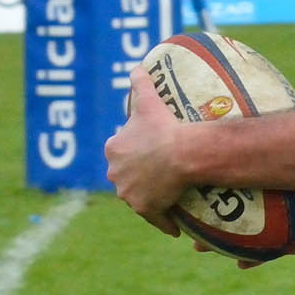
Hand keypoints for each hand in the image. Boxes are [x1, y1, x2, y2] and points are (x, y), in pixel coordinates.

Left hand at [105, 67, 187, 235]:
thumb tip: (136, 66)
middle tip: (161, 175)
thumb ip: (140, 83)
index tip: (148, 154)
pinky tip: (174, 228)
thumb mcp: (149, 101)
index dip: (135, 153)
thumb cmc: (165, 126)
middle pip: (127, 177)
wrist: (181, 153)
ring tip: (169, 198)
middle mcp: (115, 173)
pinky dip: (165, 223)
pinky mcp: (145, 208)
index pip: (121, 153)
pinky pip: (156, 218)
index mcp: (114, 149)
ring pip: (139, 197)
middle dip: (139, 178)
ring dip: (151, 199)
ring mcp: (129, 193)